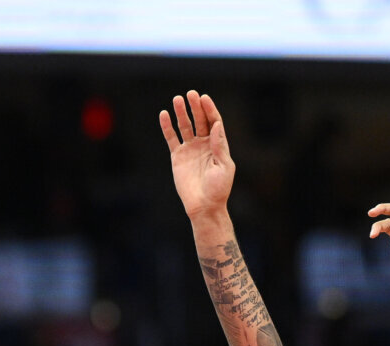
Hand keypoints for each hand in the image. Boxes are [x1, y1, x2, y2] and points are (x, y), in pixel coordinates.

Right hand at [161, 91, 234, 219]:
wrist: (203, 207)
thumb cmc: (218, 189)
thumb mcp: (224, 166)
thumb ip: (219, 145)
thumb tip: (216, 124)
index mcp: (218, 145)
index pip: (214, 122)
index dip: (209, 109)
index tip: (204, 98)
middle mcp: (204, 144)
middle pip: (199, 120)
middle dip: (195, 107)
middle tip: (191, 94)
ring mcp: (190, 149)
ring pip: (185, 126)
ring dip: (181, 113)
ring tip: (177, 99)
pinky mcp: (178, 157)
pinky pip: (171, 138)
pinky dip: (167, 127)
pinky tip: (164, 115)